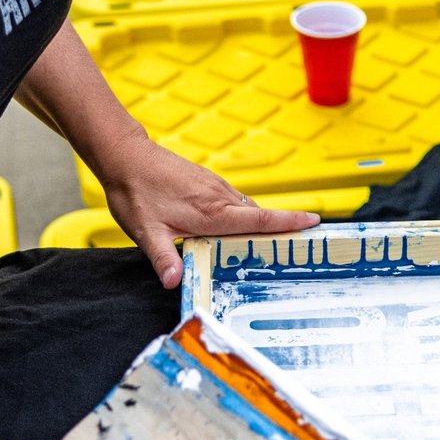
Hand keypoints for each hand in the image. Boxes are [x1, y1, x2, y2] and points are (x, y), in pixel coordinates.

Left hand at [97, 128, 318, 288]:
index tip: (314, 222)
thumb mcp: (146, 232)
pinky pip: (235, 200)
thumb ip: (163, 258)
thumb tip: (174, 283)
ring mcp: (215, 186)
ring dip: (262, 222)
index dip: (289, 222)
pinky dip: (244, 214)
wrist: (125, 156)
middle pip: (260, 216)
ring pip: (247, 208)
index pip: (259, 220)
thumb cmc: (135, 193)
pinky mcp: (207, 181)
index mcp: (211, 211)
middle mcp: (219, 196)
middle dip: (283, 228)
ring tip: (274, 243)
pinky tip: (235, 227)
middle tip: (302, 245)